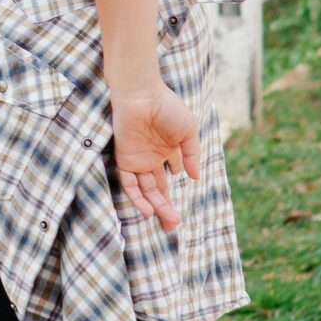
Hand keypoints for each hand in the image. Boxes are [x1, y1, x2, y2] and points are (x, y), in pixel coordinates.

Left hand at [110, 80, 199, 230]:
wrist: (142, 94)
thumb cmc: (166, 107)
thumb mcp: (188, 130)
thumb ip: (192, 153)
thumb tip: (195, 178)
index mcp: (168, 149)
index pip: (172, 174)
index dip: (177, 189)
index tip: (181, 204)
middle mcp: (152, 157)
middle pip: (158, 188)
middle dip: (167, 207)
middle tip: (174, 225)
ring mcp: (139, 159)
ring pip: (146, 190)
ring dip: (156, 207)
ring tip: (168, 222)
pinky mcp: (125, 159)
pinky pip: (129, 183)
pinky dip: (137, 198)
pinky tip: (148, 210)